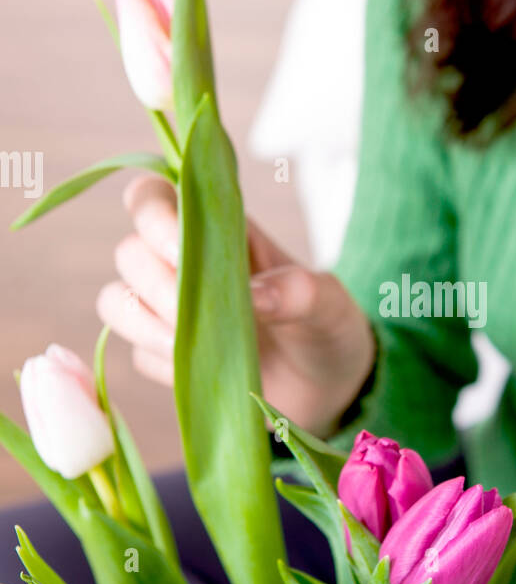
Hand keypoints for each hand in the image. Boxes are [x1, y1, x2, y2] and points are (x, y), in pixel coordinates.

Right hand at [95, 172, 375, 436]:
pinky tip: (200, 369)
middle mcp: (183, 264)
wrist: (330, 386)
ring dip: (145, 323)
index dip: (151, 214)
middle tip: (194, 312)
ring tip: (190, 344)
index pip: (154, 197)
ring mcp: (169, 312)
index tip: (181, 248)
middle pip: (129, 252)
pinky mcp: (165, 357)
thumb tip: (253, 297)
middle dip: (155, 282)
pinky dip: (161, 361)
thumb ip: (298, 292)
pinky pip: (137, 354)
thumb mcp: (329, 303)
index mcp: (218, 230)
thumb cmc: (327, 326)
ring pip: (118, 303)